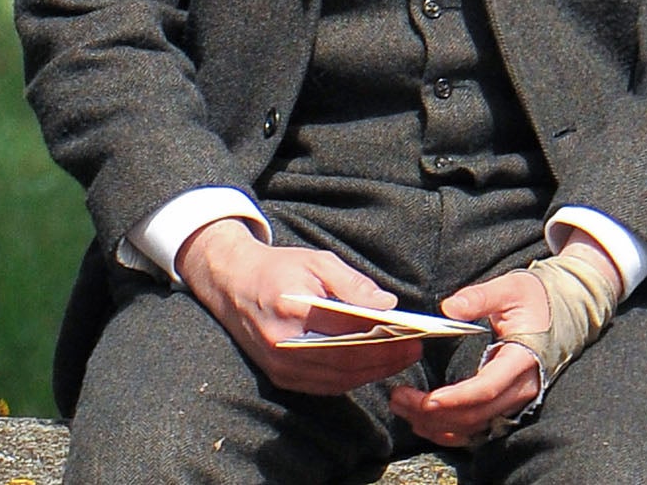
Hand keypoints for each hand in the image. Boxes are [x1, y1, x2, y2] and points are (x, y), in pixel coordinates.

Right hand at [174, 218, 420, 394]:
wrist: (231, 284)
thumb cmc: (277, 268)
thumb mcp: (315, 261)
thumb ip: (352, 283)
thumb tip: (389, 306)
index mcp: (290, 308)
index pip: (347, 329)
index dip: (383, 335)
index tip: (412, 333)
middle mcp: (282, 343)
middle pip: (346, 360)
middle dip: (386, 357)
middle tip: (414, 349)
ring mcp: (279, 365)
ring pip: (338, 378)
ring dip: (373, 372)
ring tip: (399, 358)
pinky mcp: (279, 377)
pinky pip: (324, 385)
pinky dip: (352, 378)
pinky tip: (371, 367)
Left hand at [388, 235, 621, 446]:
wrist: (565, 312)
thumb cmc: (535, 298)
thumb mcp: (510, 287)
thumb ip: (479, 297)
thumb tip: (448, 308)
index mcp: (522, 359)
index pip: (488, 388)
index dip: (458, 397)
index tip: (428, 399)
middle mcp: (522, 388)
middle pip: (477, 413)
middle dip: (436, 413)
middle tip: (399, 399)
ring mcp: (517, 400)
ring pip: (477, 426)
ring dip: (439, 425)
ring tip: (404, 409)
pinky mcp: (508, 404)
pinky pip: (480, 427)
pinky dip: (453, 431)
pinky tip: (426, 423)